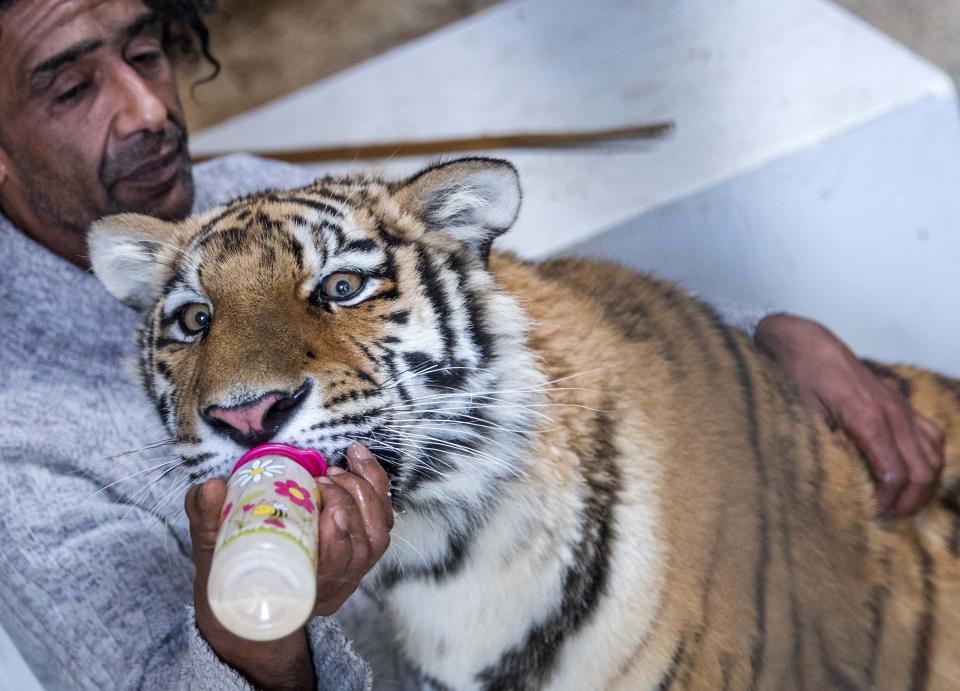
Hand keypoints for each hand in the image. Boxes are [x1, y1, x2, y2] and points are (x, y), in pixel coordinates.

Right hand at [184, 442, 392, 688]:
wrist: (248, 589)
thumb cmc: (231, 569)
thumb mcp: (211, 548)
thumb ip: (206, 518)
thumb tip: (210, 487)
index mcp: (301, 596)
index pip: (334, 573)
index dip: (337, 541)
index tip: (323, 505)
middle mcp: (333, 588)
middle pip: (361, 549)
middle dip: (348, 505)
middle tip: (322, 479)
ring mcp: (351, 571)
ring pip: (377, 535)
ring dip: (365, 494)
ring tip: (336, 470)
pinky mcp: (361, 548)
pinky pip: (383, 520)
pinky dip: (377, 487)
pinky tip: (359, 459)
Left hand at [755, 313, 944, 517]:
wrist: (808, 344)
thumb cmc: (801, 377)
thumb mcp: (803, 414)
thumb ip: (824, 445)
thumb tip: (842, 479)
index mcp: (868, 419)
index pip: (895, 473)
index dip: (889, 501)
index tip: (874, 515)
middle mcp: (893, 415)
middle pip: (922, 471)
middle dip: (909, 501)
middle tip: (887, 517)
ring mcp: (901, 409)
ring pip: (934, 457)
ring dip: (923, 485)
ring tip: (900, 502)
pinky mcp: (902, 405)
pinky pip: (932, 437)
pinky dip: (930, 460)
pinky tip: (912, 474)